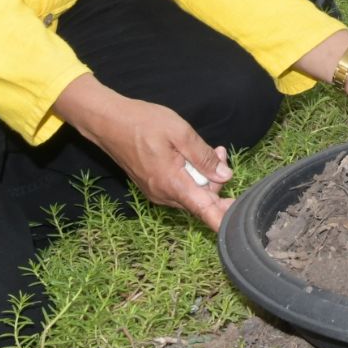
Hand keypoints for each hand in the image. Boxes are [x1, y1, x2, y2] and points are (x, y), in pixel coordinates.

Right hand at [55, 78, 231, 228]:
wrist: (109, 123)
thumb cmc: (143, 123)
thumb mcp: (180, 132)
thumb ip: (203, 157)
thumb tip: (225, 176)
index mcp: (172, 183)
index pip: (204, 210)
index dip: (223, 219)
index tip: (238, 224)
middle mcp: (164, 195)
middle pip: (202, 200)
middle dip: (217, 180)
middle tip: (219, 152)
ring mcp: (156, 192)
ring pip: (191, 193)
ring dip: (205, 176)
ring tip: (209, 151)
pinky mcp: (153, 186)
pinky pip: (179, 188)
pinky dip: (192, 176)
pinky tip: (192, 157)